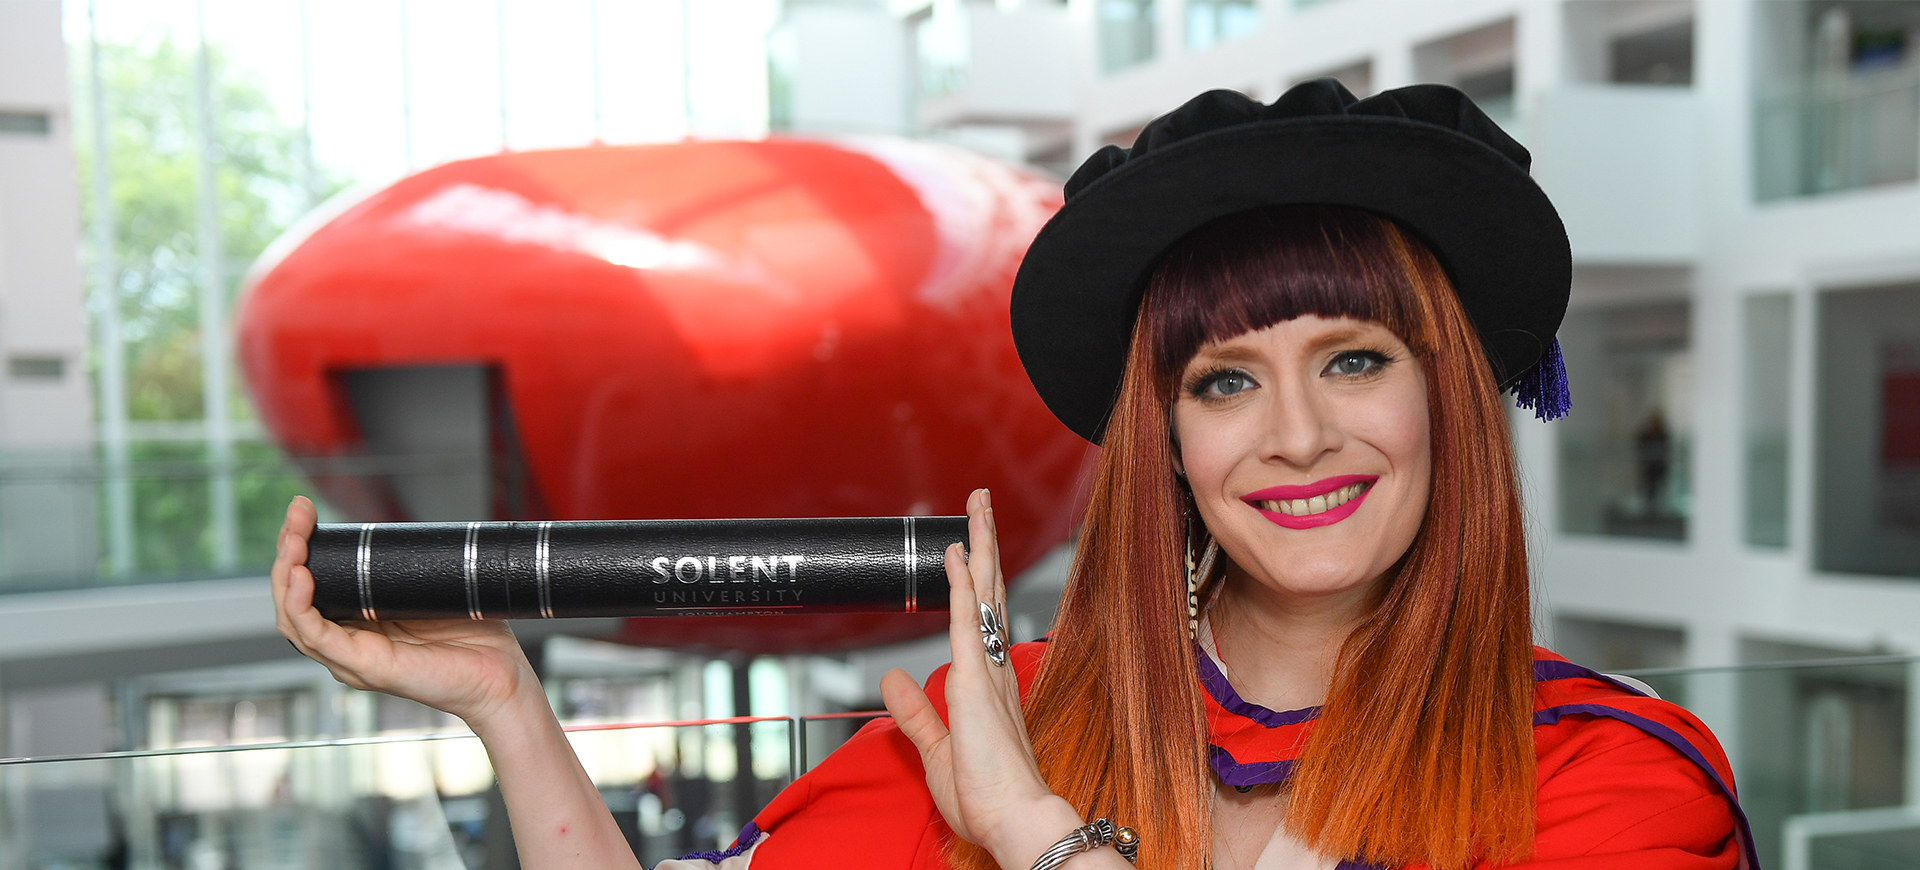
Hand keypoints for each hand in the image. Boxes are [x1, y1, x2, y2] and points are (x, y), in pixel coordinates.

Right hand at [271, 497, 539, 728]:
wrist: (501, 677)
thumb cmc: (475, 637)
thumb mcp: (434, 589)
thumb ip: (411, 566)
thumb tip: (408, 529)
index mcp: (358, 623)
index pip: (311, 585)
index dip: (301, 547)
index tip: (304, 510)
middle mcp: (346, 642)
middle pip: (293, 597)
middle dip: (288, 550)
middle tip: (298, 514)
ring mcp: (350, 657)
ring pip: (294, 617)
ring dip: (287, 573)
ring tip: (294, 539)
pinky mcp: (364, 667)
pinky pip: (318, 638)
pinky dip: (302, 608)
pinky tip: (303, 579)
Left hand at [882, 489, 1076, 865]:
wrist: (1016, 821)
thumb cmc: (988, 796)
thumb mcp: (938, 748)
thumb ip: (914, 712)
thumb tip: (892, 679)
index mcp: (989, 685)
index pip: (981, 618)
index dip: (975, 579)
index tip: (968, 546)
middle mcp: (995, 669)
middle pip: (989, 593)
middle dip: (984, 545)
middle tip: (980, 504)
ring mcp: (988, 671)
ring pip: (983, 595)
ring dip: (978, 547)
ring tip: (975, 507)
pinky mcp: (975, 681)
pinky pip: (966, 621)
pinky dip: (960, 584)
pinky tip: (956, 554)